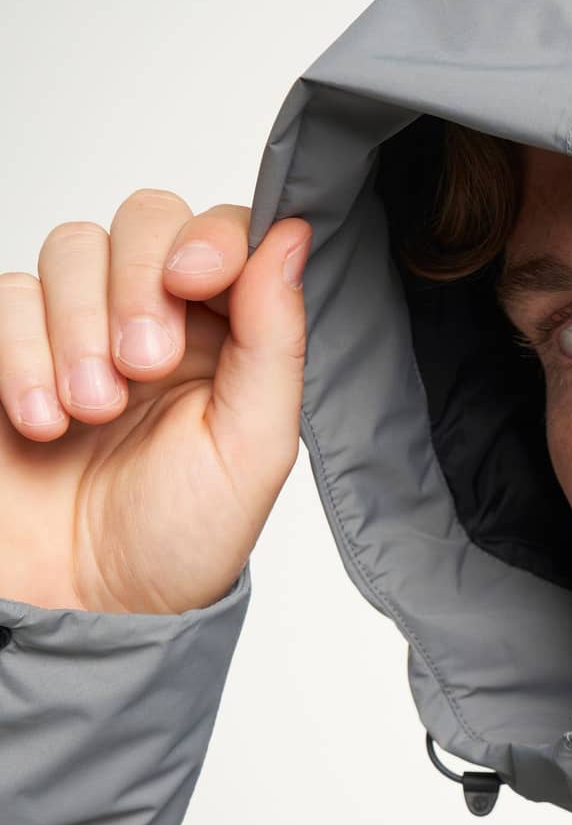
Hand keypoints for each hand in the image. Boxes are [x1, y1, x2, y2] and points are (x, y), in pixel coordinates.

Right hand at [0, 189, 310, 613]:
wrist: (83, 605)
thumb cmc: (176, 542)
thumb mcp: (252, 449)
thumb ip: (276, 338)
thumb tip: (290, 233)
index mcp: (229, 338)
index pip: (222, 232)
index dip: (207, 237)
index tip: (196, 278)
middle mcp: (156, 319)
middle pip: (145, 219)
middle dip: (140, 282)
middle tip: (142, 365)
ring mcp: (78, 327)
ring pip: (71, 249)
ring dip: (79, 326)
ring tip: (90, 411)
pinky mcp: (11, 348)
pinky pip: (7, 296)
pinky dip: (21, 352)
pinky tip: (42, 421)